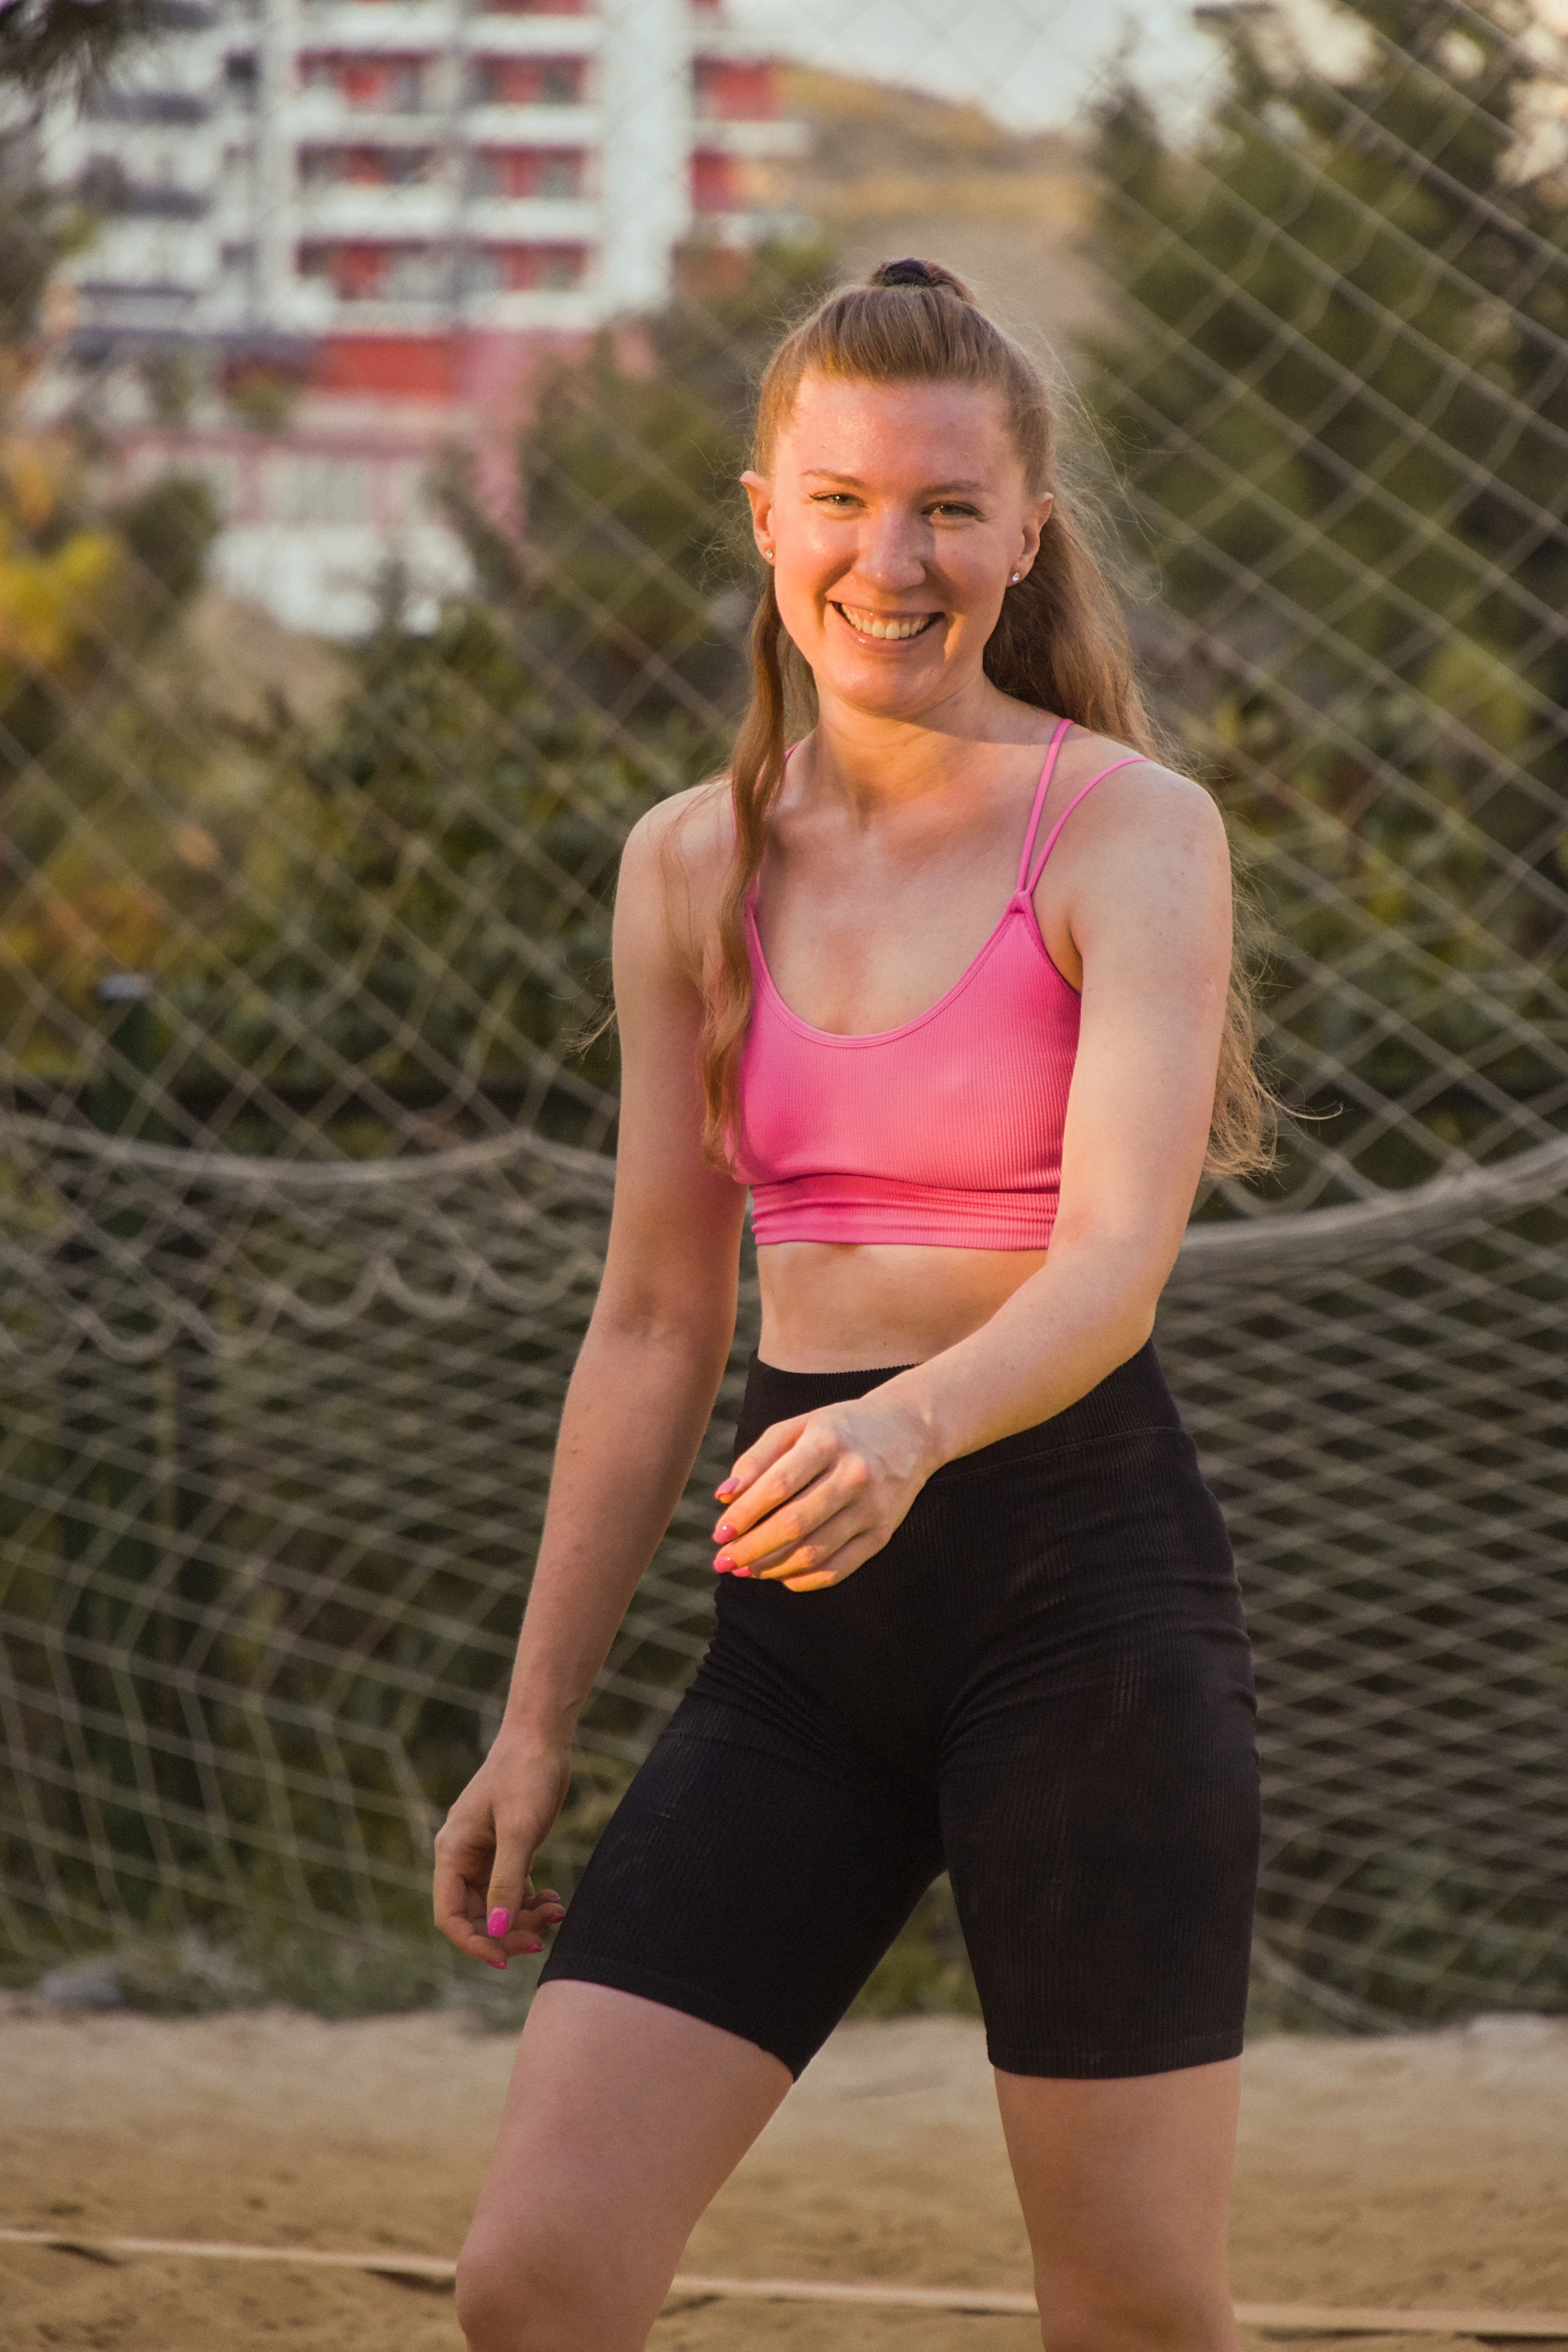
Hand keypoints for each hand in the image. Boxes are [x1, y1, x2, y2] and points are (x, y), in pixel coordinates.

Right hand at [433, 1734, 571, 1968]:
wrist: (542, 1737)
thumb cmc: (526, 1776)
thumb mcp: (518, 1831)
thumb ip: (505, 1883)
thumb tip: (495, 1931)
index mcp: (453, 1852)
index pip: (450, 1915)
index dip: (473, 1943)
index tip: (505, 1959)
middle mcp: (463, 1857)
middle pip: (473, 1916)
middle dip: (504, 1933)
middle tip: (540, 1939)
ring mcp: (484, 1854)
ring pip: (494, 1907)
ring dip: (521, 1920)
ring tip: (555, 1913)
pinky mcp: (506, 1849)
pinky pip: (511, 1892)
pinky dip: (530, 1903)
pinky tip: (554, 1902)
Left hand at [710, 1386, 935, 1592]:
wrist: (911, 1429)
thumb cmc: (841, 1428)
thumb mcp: (798, 1426)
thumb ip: (757, 1458)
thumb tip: (722, 1497)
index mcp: (827, 1442)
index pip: (777, 1486)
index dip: (744, 1514)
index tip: (718, 1533)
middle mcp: (853, 1475)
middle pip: (793, 1524)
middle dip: (752, 1548)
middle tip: (723, 1560)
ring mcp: (871, 1507)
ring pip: (814, 1551)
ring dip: (772, 1567)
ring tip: (746, 1569)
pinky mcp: (883, 1533)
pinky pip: (839, 1568)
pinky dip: (805, 1579)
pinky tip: (781, 1576)